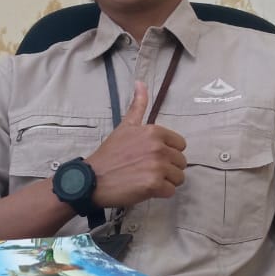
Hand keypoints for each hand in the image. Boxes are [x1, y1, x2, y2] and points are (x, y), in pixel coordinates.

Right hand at [85, 81, 186, 207]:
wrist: (93, 179)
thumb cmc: (110, 154)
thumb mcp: (125, 126)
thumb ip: (137, 105)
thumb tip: (140, 82)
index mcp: (155, 132)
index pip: (180, 145)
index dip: (168, 153)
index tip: (152, 157)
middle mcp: (158, 147)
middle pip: (181, 162)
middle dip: (168, 168)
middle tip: (148, 170)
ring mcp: (157, 167)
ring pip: (178, 178)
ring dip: (166, 182)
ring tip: (147, 179)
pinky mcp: (154, 185)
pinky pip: (171, 191)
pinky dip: (160, 193)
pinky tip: (145, 189)